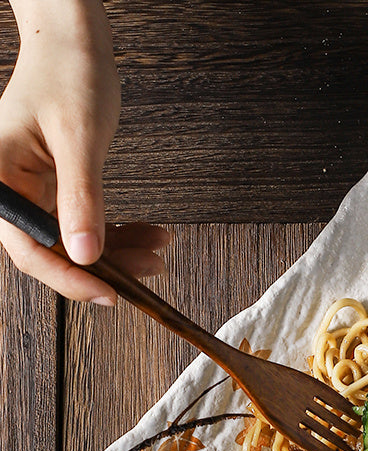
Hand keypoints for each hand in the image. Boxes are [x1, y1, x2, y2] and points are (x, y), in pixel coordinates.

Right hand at [0, 0, 168, 303]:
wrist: (73, 45)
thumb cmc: (68, 74)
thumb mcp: (79, 138)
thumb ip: (81, 198)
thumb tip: (86, 253)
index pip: (29, 249)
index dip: (69, 278)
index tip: (109, 293)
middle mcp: (9, 192)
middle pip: (52, 252)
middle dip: (103, 267)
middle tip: (147, 271)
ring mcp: (31, 194)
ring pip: (73, 243)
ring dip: (117, 253)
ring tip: (157, 251)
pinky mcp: (52, 193)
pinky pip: (83, 226)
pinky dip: (117, 234)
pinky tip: (148, 234)